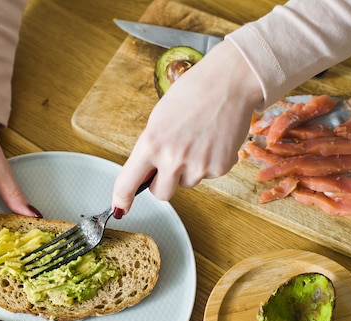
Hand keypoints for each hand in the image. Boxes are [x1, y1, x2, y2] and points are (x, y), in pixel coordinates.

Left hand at [111, 40, 263, 214]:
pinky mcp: (220, 167)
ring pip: (186, 183)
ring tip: (197, 139)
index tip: (120, 208)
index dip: (122, 200)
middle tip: (172, 160)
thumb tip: (143, 175)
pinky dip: (209, 162)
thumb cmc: (192, 94)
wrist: (230, 83)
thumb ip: (150, 149)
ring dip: (189, 169)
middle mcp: (173, 159)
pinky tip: (212, 140)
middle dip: (164, 182)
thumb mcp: (159, 120)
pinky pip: (208, 175)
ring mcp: (198, 166)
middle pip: (161, 194)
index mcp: (151, 144)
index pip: (128, 183)